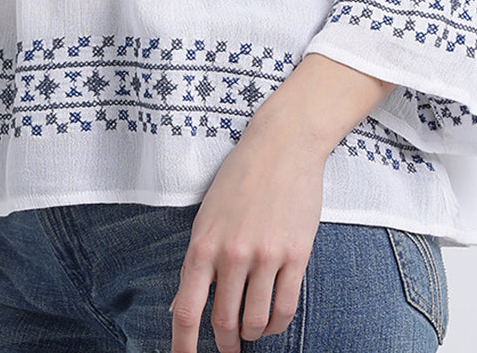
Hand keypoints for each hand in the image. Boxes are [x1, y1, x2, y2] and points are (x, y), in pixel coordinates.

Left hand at [168, 116, 325, 352]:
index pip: (186, 310)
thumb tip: (180, 306)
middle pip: (223, 322)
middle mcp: (232, 254)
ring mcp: (265, 256)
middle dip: (225, 344)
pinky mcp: (296, 254)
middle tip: (228, 348)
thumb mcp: (207, 214)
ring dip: (252, 334)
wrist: (283, 144)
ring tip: (252, 331)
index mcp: (203, 243)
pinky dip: (276, 324)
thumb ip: (197, 261)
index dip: (182, 347)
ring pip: (255, 321)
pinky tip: (271, 321)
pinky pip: (285, 308)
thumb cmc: (241, 176)